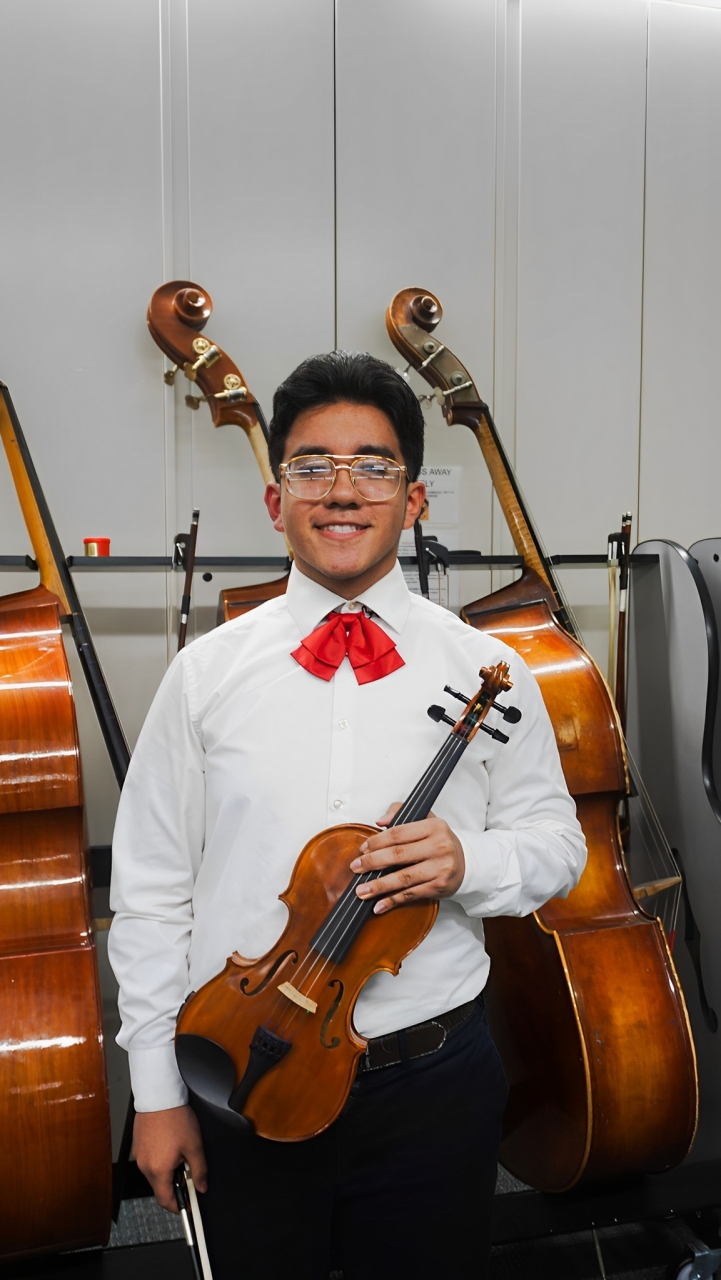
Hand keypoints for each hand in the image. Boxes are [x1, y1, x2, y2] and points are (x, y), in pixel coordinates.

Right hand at [132, 1105, 207, 1212]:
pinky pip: (148, 1160)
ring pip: (153, 1173)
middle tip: (186, 1172)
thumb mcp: (194, 1145)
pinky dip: (158, 1160)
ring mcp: (138, 1156)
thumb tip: (201, 1187)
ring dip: (165, 1171)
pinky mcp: (137, 1146)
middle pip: (159, 1186)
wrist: (159, 1096)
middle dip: (173, 1184)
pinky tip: (168, 1145)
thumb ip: (199, 1170)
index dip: (176, 1206)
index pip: (165, 1200)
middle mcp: (145, 1166)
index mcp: (158, 1170)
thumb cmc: (176, 1118)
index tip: (185, 1205)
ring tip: (178, 1153)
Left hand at [350, 804, 464, 913]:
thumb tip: (381, 821)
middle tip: (356, 868)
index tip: (363, 849)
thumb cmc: (440, 842)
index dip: (376, 842)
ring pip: (403, 878)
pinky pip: (411, 894)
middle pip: (398, 855)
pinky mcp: (439, 886)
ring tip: (362, 890)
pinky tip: (379, 904)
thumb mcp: (426, 820)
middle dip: (372, 862)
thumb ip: (400, 813)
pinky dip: (393, 900)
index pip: (398, 833)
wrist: (467, 863)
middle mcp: (439, 846)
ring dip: (379, 885)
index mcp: (433, 827)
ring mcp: (440, 868)